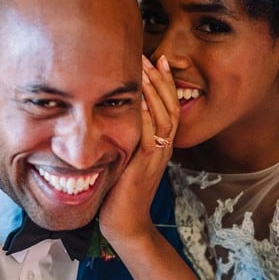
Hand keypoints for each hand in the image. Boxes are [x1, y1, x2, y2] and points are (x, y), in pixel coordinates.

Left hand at [100, 55, 179, 245]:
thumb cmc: (118, 194)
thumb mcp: (124, 159)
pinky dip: (144, 114)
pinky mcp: (145, 166)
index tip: (155, 59)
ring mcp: (156, 157)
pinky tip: (137, 98)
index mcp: (160, 144)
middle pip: (170, 105)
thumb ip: (124, 138)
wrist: (124, 224)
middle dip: (159, 78)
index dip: (164, 82)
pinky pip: (149, 135)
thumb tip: (108, 114)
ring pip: (163, 116)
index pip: (168, 105)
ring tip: (143, 68)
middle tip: (148, 55)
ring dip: (153, 90)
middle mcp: (163, 148)